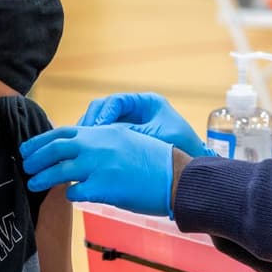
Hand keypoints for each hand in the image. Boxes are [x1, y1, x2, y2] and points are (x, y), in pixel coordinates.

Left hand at [21, 125, 175, 216]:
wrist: (176, 177)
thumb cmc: (156, 161)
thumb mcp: (128, 139)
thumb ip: (103, 142)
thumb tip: (80, 149)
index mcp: (104, 132)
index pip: (64, 132)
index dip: (42, 140)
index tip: (28, 147)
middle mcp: (98, 146)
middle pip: (55, 149)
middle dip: (36, 158)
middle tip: (26, 165)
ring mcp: (99, 167)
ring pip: (59, 171)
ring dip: (42, 178)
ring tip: (33, 184)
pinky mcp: (103, 188)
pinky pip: (76, 193)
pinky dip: (70, 196)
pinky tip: (70, 197)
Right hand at [77, 92, 208, 156]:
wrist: (190, 170)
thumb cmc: (181, 149)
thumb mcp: (157, 136)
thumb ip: (132, 132)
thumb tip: (103, 132)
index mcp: (146, 103)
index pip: (115, 101)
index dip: (103, 113)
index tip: (98, 128)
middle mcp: (134, 110)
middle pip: (102, 110)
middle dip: (90, 123)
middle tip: (82, 138)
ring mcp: (127, 124)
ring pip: (99, 123)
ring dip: (88, 134)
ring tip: (81, 147)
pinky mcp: (122, 140)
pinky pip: (103, 138)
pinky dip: (94, 144)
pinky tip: (88, 155)